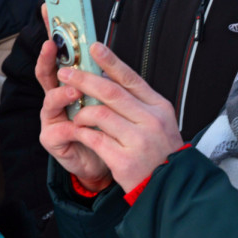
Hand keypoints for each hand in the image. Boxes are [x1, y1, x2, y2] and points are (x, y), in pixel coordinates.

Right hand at [37, 38, 111, 191]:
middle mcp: (57, 98)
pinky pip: (58, 130)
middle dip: (46, 58)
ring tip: (76, 91)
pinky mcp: (52, 139)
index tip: (48, 13)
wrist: (105, 162)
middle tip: (51, 46)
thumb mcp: (106, 100)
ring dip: (62, 94)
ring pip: (50, 100)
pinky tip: (79, 128)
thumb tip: (103, 50)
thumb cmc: (106, 129)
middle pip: (46, 73)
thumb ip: (101, 79)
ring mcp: (52, 117)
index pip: (60, 56)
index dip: (53, 35)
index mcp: (70, 85)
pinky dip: (71, 128)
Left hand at [58, 43, 183, 192]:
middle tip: (65, 73)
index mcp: (159, 108)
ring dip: (82, 112)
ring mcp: (139, 141)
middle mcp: (151, 121)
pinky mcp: (124, 160)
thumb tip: (109, 78)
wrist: (172, 190)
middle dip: (83, 79)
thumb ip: (137, 103)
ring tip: (78, 116)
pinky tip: (80, 132)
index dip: (110, 61)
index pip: (131, 79)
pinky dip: (83, 133)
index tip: (94, 47)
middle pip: (111, 92)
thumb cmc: (160, 153)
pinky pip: (94, 138)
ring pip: (99, 114)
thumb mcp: (159, 123)